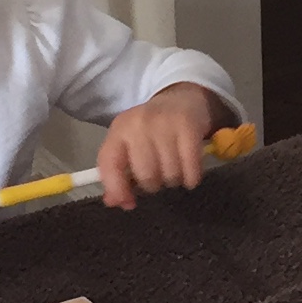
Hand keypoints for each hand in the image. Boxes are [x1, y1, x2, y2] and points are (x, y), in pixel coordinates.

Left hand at [98, 81, 226, 207]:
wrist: (182, 99)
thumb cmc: (153, 130)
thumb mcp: (130, 145)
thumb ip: (118, 173)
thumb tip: (115, 202)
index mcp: (119, 129)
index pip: (109, 163)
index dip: (117, 188)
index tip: (129, 203)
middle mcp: (139, 124)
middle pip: (146, 175)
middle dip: (154, 184)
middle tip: (159, 176)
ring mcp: (165, 123)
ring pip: (170, 175)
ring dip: (174, 180)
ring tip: (175, 169)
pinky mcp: (189, 127)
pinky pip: (191, 169)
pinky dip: (191, 178)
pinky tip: (190, 172)